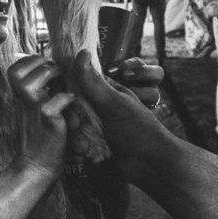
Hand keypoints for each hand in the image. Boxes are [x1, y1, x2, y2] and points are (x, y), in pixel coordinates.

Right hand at [7, 55, 74, 180]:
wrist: (36, 166)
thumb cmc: (38, 138)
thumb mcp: (29, 112)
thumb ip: (33, 93)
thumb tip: (45, 72)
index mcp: (18, 97)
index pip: (15, 68)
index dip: (31, 60)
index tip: (45, 65)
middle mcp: (22, 101)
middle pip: (21, 70)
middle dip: (42, 64)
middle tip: (56, 71)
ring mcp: (34, 109)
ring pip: (38, 78)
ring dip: (53, 75)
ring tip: (63, 83)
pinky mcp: (48, 119)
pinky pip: (58, 98)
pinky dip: (68, 97)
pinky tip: (71, 103)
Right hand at [71, 49, 170, 183]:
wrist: (150, 165)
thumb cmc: (138, 130)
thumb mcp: (114, 104)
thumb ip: (93, 82)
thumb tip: (80, 52)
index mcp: (104, 92)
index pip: (76, 85)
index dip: (67, 95)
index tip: (69, 105)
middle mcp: (97, 108)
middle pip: (70, 109)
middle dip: (72, 122)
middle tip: (77, 128)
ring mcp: (94, 127)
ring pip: (71, 128)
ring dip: (76, 139)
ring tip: (85, 148)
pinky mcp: (92, 145)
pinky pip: (75, 144)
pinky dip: (79, 150)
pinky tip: (86, 155)